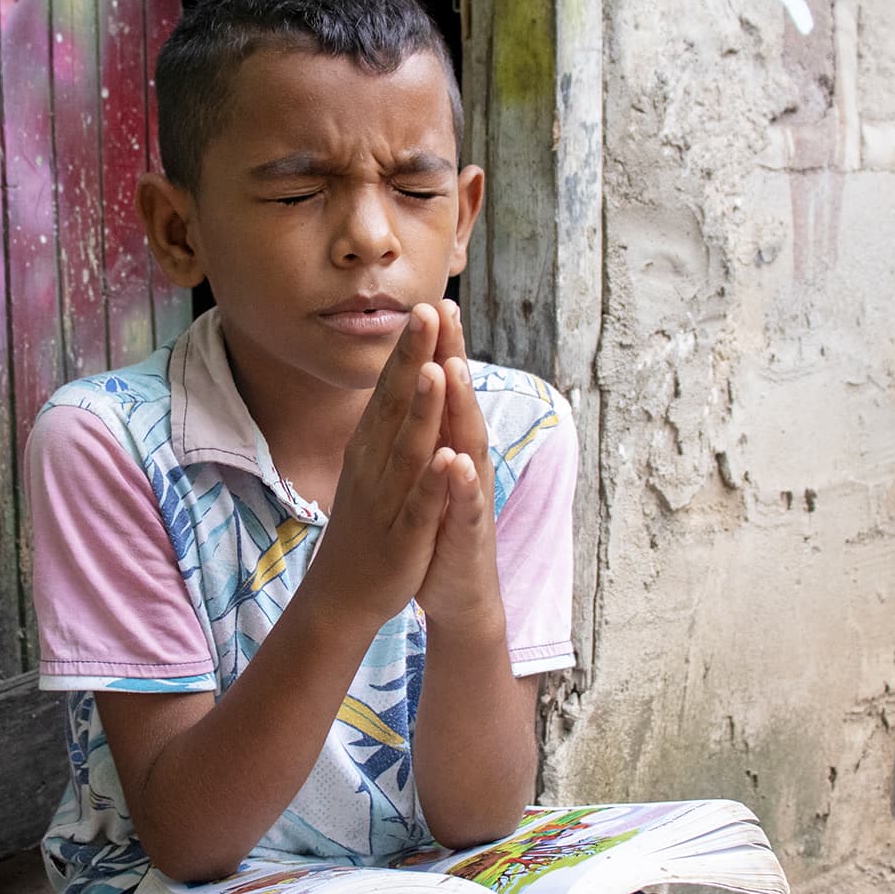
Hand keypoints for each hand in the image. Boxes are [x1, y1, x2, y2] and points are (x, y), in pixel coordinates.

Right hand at [306, 304, 451, 627]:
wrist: (342, 593)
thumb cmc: (366, 523)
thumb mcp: (372, 466)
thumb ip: (388, 425)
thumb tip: (401, 380)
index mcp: (371, 446)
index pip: (391, 387)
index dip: (410, 348)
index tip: (428, 304)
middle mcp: (374, 464)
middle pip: (395, 403)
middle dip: (413, 358)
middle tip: (428, 310)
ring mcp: (386, 499)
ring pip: (407, 448)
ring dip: (422, 409)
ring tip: (437, 369)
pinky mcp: (402, 537)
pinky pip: (418, 505)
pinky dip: (432, 482)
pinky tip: (447, 459)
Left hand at [415, 300, 500, 623]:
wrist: (457, 592)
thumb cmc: (440, 526)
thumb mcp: (429, 473)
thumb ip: (431, 431)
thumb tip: (425, 390)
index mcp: (449, 446)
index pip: (444, 391)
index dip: (439, 348)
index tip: (430, 302)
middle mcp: (465, 463)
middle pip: (460, 403)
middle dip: (454, 356)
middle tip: (446, 309)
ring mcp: (469, 497)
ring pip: (467, 446)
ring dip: (461, 407)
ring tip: (453, 368)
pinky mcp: (465, 535)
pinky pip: (463, 507)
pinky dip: (459, 485)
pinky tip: (455, 463)